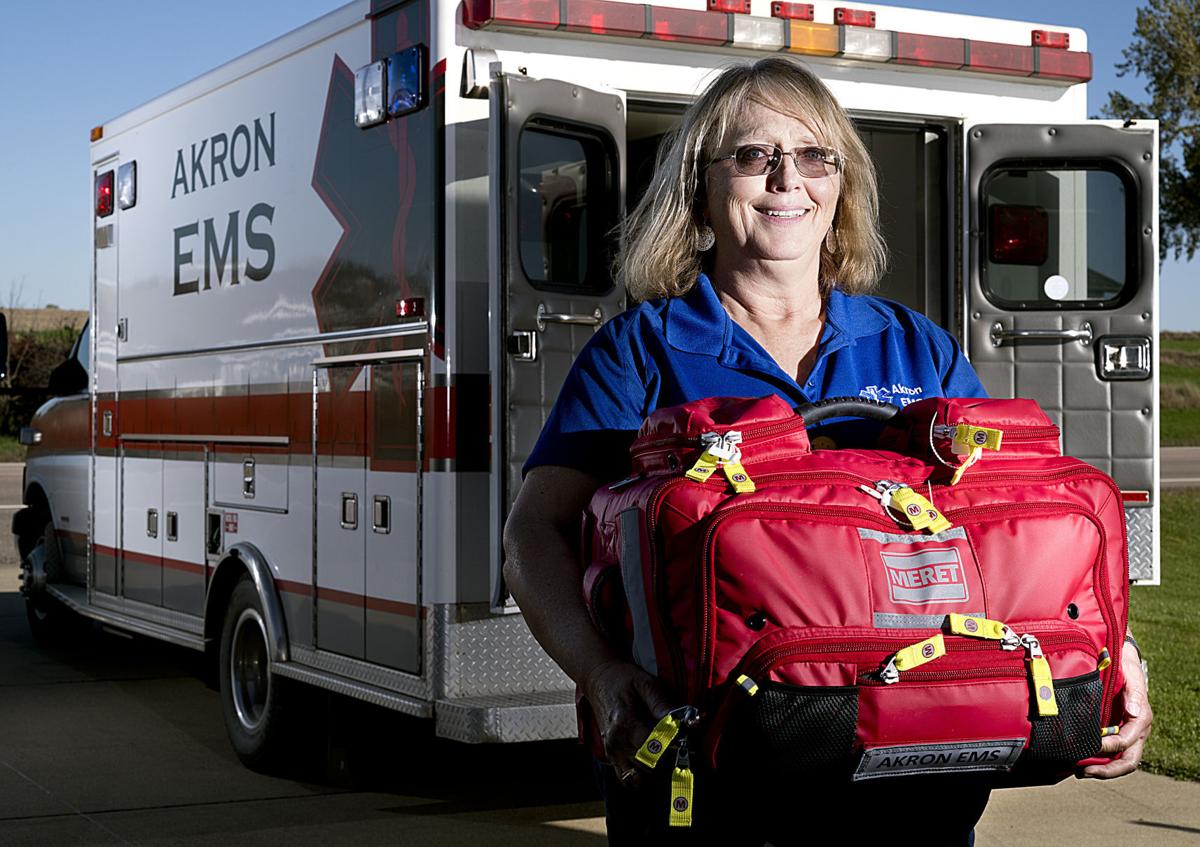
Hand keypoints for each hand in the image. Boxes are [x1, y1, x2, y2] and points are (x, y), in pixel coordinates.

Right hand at [584, 660, 675, 789]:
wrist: (598, 679)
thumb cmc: (624, 680)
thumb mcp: (647, 685)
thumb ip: (664, 706)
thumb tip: (688, 723)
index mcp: (626, 723)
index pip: (657, 748)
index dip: (675, 748)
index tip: (687, 742)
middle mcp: (617, 743)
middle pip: (651, 767)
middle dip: (671, 762)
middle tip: (683, 752)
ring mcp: (612, 752)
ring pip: (641, 778)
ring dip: (659, 773)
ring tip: (670, 759)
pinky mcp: (611, 757)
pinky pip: (628, 780)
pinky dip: (643, 778)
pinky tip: (654, 765)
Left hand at [1083, 641, 1152, 778]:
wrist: (1120, 658)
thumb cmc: (1125, 665)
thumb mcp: (1130, 673)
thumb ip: (1133, 692)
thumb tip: (1134, 711)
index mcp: (1141, 718)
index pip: (1126, 741)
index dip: (1109, 746)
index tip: (1091, 745)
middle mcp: (1135, 730)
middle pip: (1127, 760)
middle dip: (1107, 770)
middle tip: (1083, 772)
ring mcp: (1125, 733)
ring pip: (1118, 761)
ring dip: (1100, 769)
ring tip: (1078, 771)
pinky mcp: (1113, 732)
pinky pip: (1108, 753)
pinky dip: (1095, 759)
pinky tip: (1078, 761)